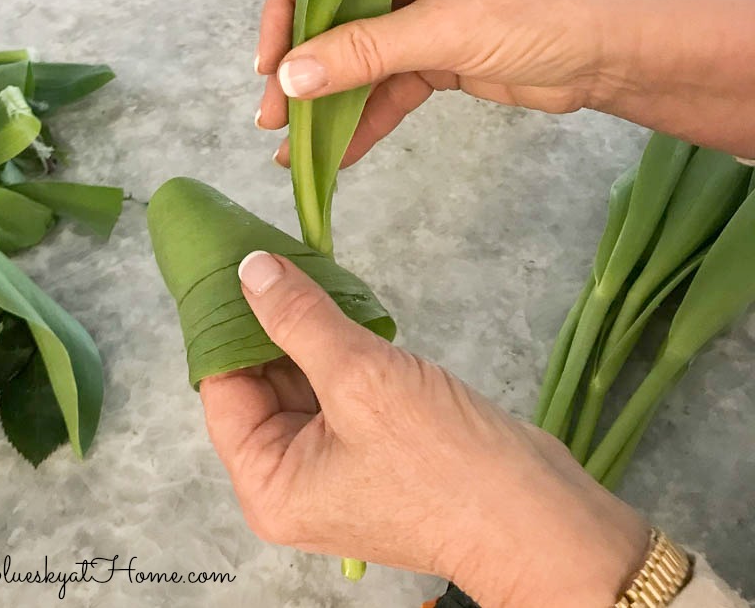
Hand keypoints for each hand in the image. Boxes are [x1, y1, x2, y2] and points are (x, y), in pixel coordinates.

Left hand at [201, 252, 648, 606]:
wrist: (537, 512)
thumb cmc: (441, 457)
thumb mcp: (360, 378)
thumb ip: (299, 319)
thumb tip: (251, 268)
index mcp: (269, 482)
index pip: (224, 390)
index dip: (226, 324)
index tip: (231, 260)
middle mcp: (293, 479)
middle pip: (261, 384)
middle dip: (268, 321)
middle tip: (270, 250)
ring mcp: (336, 464)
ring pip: (304, 380)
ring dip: (307, 329)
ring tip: (304, 264)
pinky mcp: (376, 447)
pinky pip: (340, 387)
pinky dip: (339, 347)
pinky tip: (342, 304)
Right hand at [254, 0, 640, 166]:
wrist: (611, 54)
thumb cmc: (537, 15)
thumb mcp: (443, 30)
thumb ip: (363, 52)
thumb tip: (288, 78)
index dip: (286, 12)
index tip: (267, 67)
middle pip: (334, 14)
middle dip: (302, 69)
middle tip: (271, 118)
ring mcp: (419, 9)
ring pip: (357, 55)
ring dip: (329, 101)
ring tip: (292, 148)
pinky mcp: (434, 51)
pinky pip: (386, 83)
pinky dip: (365, 116)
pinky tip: (337, 152)